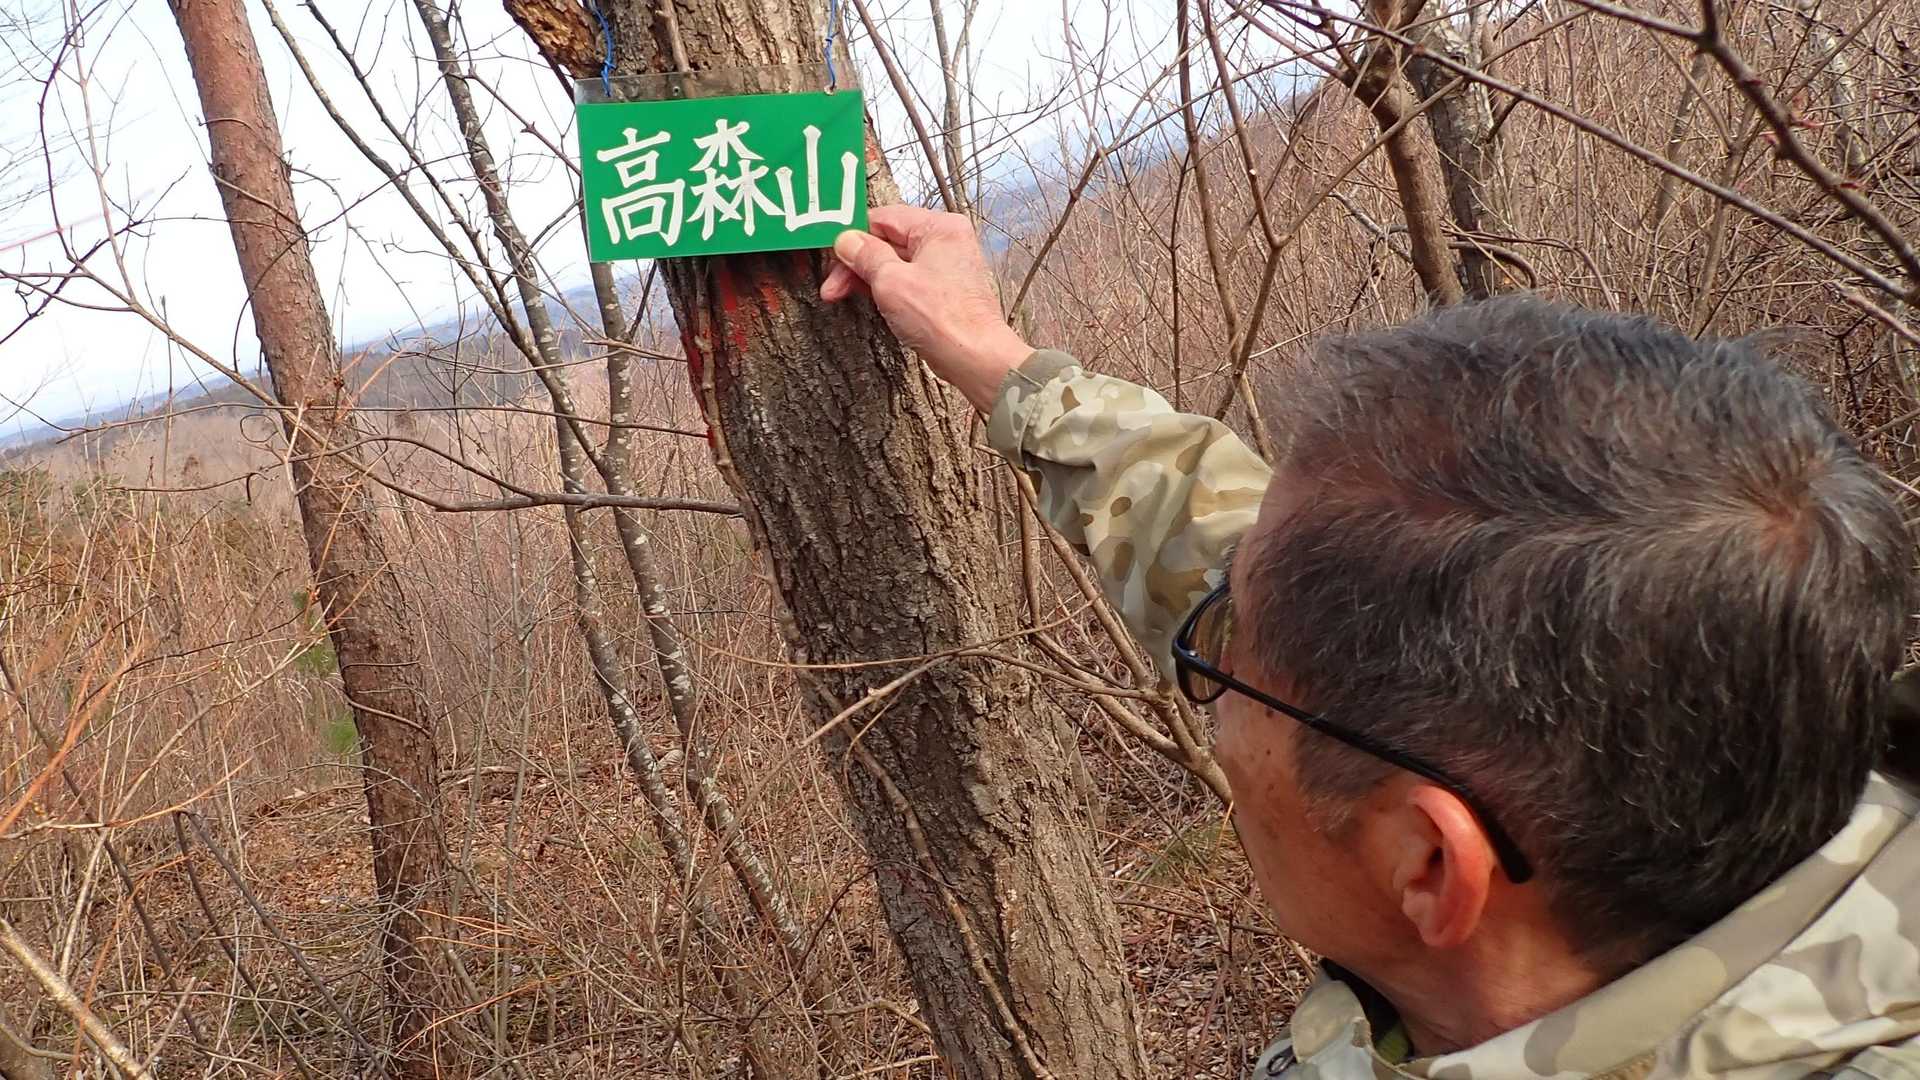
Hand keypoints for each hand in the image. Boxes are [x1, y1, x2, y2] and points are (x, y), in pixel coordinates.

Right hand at [821, 205, 1034, 411]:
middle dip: (857, 262)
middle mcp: (946, 241)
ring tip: (841, 295)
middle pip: (888, 241)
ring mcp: (946, 267)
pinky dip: (885, 289)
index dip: (853, 235)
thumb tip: (846, 240)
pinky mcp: (943, 291)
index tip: (831, 253)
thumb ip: (865, 255)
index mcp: (939, 227)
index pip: (884, 217)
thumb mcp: (891, 281)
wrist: (976, 358)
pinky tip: (867, 300)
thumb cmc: (943, 320)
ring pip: (895, 262)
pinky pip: (906, 280)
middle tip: (832, 284)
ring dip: (867, 278)